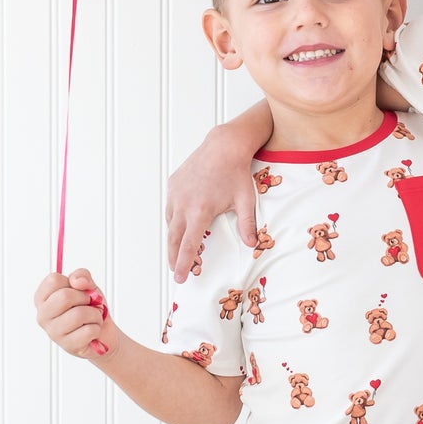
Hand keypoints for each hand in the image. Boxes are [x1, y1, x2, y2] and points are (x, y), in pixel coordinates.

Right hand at [34, 266, 114, 358]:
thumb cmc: (91, 309)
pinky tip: (92, 331)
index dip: (73, 283)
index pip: (53, 280)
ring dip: (94, 315)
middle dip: (85, 298)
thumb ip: (82, 276)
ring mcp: (53, 332)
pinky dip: (97, 328)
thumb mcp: (88, 286)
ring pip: (79, 314)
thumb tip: (77, 281)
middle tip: (89, 304)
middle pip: (65, 296)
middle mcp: (43, 315)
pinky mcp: (68, 345)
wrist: (104, 333)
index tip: (78, 291)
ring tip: (92, 318)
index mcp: (43, 298)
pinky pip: (89, 330)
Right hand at [166, 129, 258, 281]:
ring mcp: (176, 193)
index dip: (184, 264)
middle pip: (174, 238)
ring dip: (172, 239)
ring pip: (170, 223)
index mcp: (200, 211)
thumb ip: (247, 224)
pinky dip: (173, 219)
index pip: (189, 245)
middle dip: (173, 257)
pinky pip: (170, 207)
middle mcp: (183, 204)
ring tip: (175, 251)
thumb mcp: (245, 201)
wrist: (223, 146)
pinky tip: (178, 226)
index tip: (180, 277)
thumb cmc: (236, 173)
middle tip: (175, 271)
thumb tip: (252, 245)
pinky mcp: (174, 184)